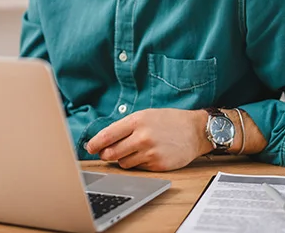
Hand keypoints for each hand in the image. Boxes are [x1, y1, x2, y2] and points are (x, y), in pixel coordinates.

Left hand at [85, 109, 209, 171]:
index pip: (108, 135)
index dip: (95, 143)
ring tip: (134, 151)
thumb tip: (105, 140)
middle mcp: (142, 137)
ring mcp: (150, 152)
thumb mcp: (146, 115)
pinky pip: (138, 169)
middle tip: (105, 153)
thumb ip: (126, 126)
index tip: (89, 148)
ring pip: (123, 163)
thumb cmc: (170, 121)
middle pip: (112, 152)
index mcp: (137, 121)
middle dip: (106, 154)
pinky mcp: (157, 165)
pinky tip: (146, 156)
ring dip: (123, 159)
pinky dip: (138, 164)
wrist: (195, 131)